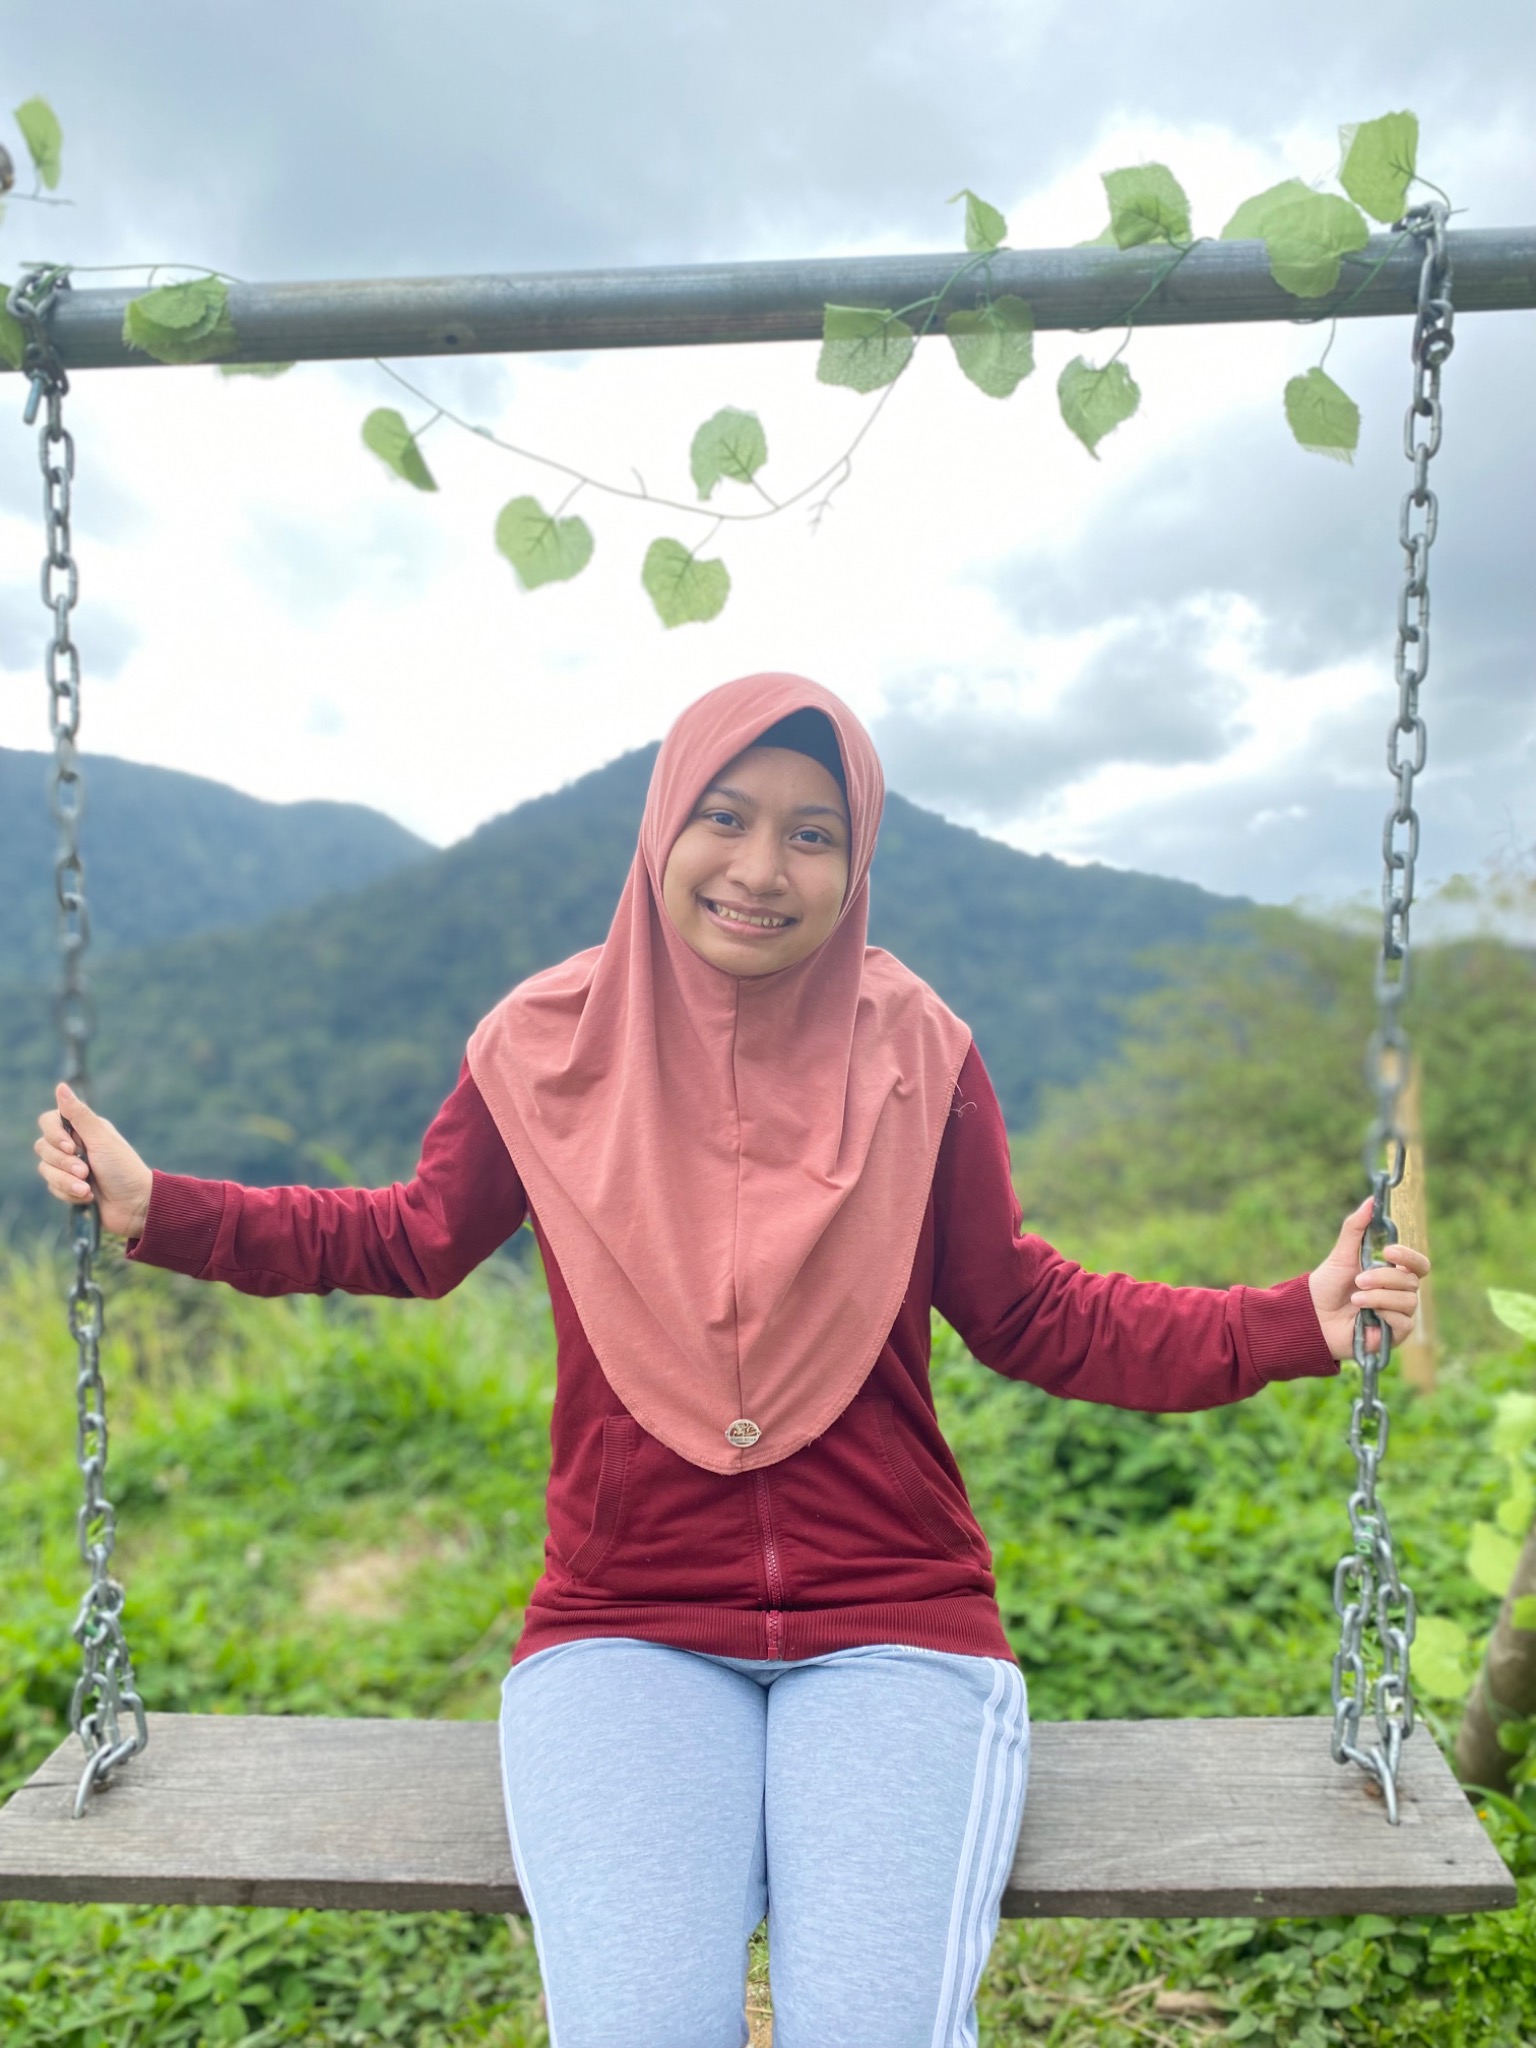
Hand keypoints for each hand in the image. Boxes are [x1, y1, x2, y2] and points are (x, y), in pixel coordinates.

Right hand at [34, 1083, 153, 1239]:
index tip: (71, 1146)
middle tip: (86, 1171)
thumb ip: (79, 1114)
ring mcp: (69, 1167)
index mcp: (84, 1129)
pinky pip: (53, 1187)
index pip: (49, 1121)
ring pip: (45, 1169)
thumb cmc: (123, 1169)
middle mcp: (74, 1145)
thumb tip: (61, 1086)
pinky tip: (88, 1197)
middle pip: (43, 1146)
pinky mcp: (68, 1187)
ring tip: (87, 1187)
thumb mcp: (102, 1139)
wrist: (135, 1206)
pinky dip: (69, 1193)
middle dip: (64, 1163)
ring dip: (66, 1181)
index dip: (54, 1134)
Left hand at [1309, 1196, 1429, 1361]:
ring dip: (1379, 1296)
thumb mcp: (1341, 1254)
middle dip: (1384, 1277)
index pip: (1418, 1264)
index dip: (1410, 1256)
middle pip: (1412, 1281)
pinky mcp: (1395, 1334)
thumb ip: (1356, 1227)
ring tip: (1355, 1297)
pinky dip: (1383, 1313)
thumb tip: (1372, 1199)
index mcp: (1392, 1273)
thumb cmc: (1328, 1285)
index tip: (1389, 1250)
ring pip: (1409, 1300)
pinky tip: (1365, 1314)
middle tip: (1359, 1279)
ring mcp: (1399, 1314)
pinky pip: (1404, 1321)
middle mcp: (1400, 1293)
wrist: (1311, 1316)